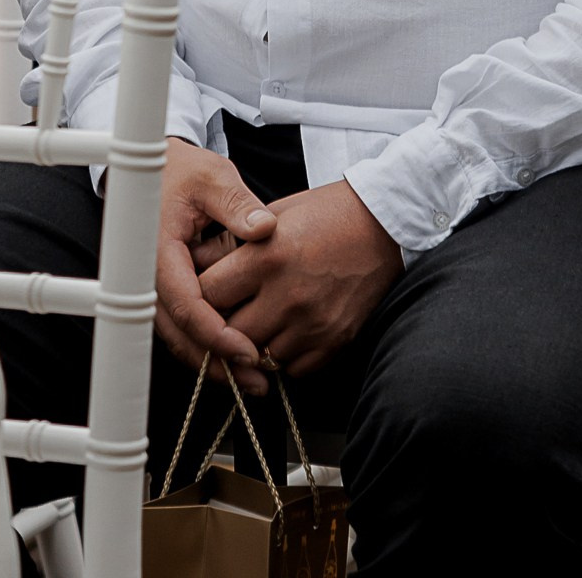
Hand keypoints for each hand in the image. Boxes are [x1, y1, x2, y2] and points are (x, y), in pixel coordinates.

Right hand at [155, 140, 279, 390]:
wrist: (153, 168)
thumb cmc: (182, 170)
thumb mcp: (213, 177)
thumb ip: (237, 203)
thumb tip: (264, 229)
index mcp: (158, 251)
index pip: (185, 304)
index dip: (215, 333)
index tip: (247, 350)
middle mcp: (149, 277)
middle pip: (179, 335)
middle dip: (216, 363)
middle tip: (256, 381)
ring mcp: (153, 289)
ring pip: (178, 339)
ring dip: (211, 361)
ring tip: (251, 380)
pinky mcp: (164, 293)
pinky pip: (181, 328)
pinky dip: (205, 346)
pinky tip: (234, 357)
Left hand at [196, 178, 403, 379]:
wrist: (384, 223)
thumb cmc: (326, 213)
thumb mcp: (274, 215)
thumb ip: (234, 245)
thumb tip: (197, 266)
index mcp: (267, 256)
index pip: (208, 295)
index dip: (200, 295)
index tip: (206, 292)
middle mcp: (287, 295)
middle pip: (229, 334)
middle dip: (222, 325)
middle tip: (227, 313)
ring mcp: (312, 323)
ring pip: (259, 357)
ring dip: (254, 344)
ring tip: (260, 320)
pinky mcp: (334, 341)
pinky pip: (293, 369)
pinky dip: (285, 356)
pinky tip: (288, 330)